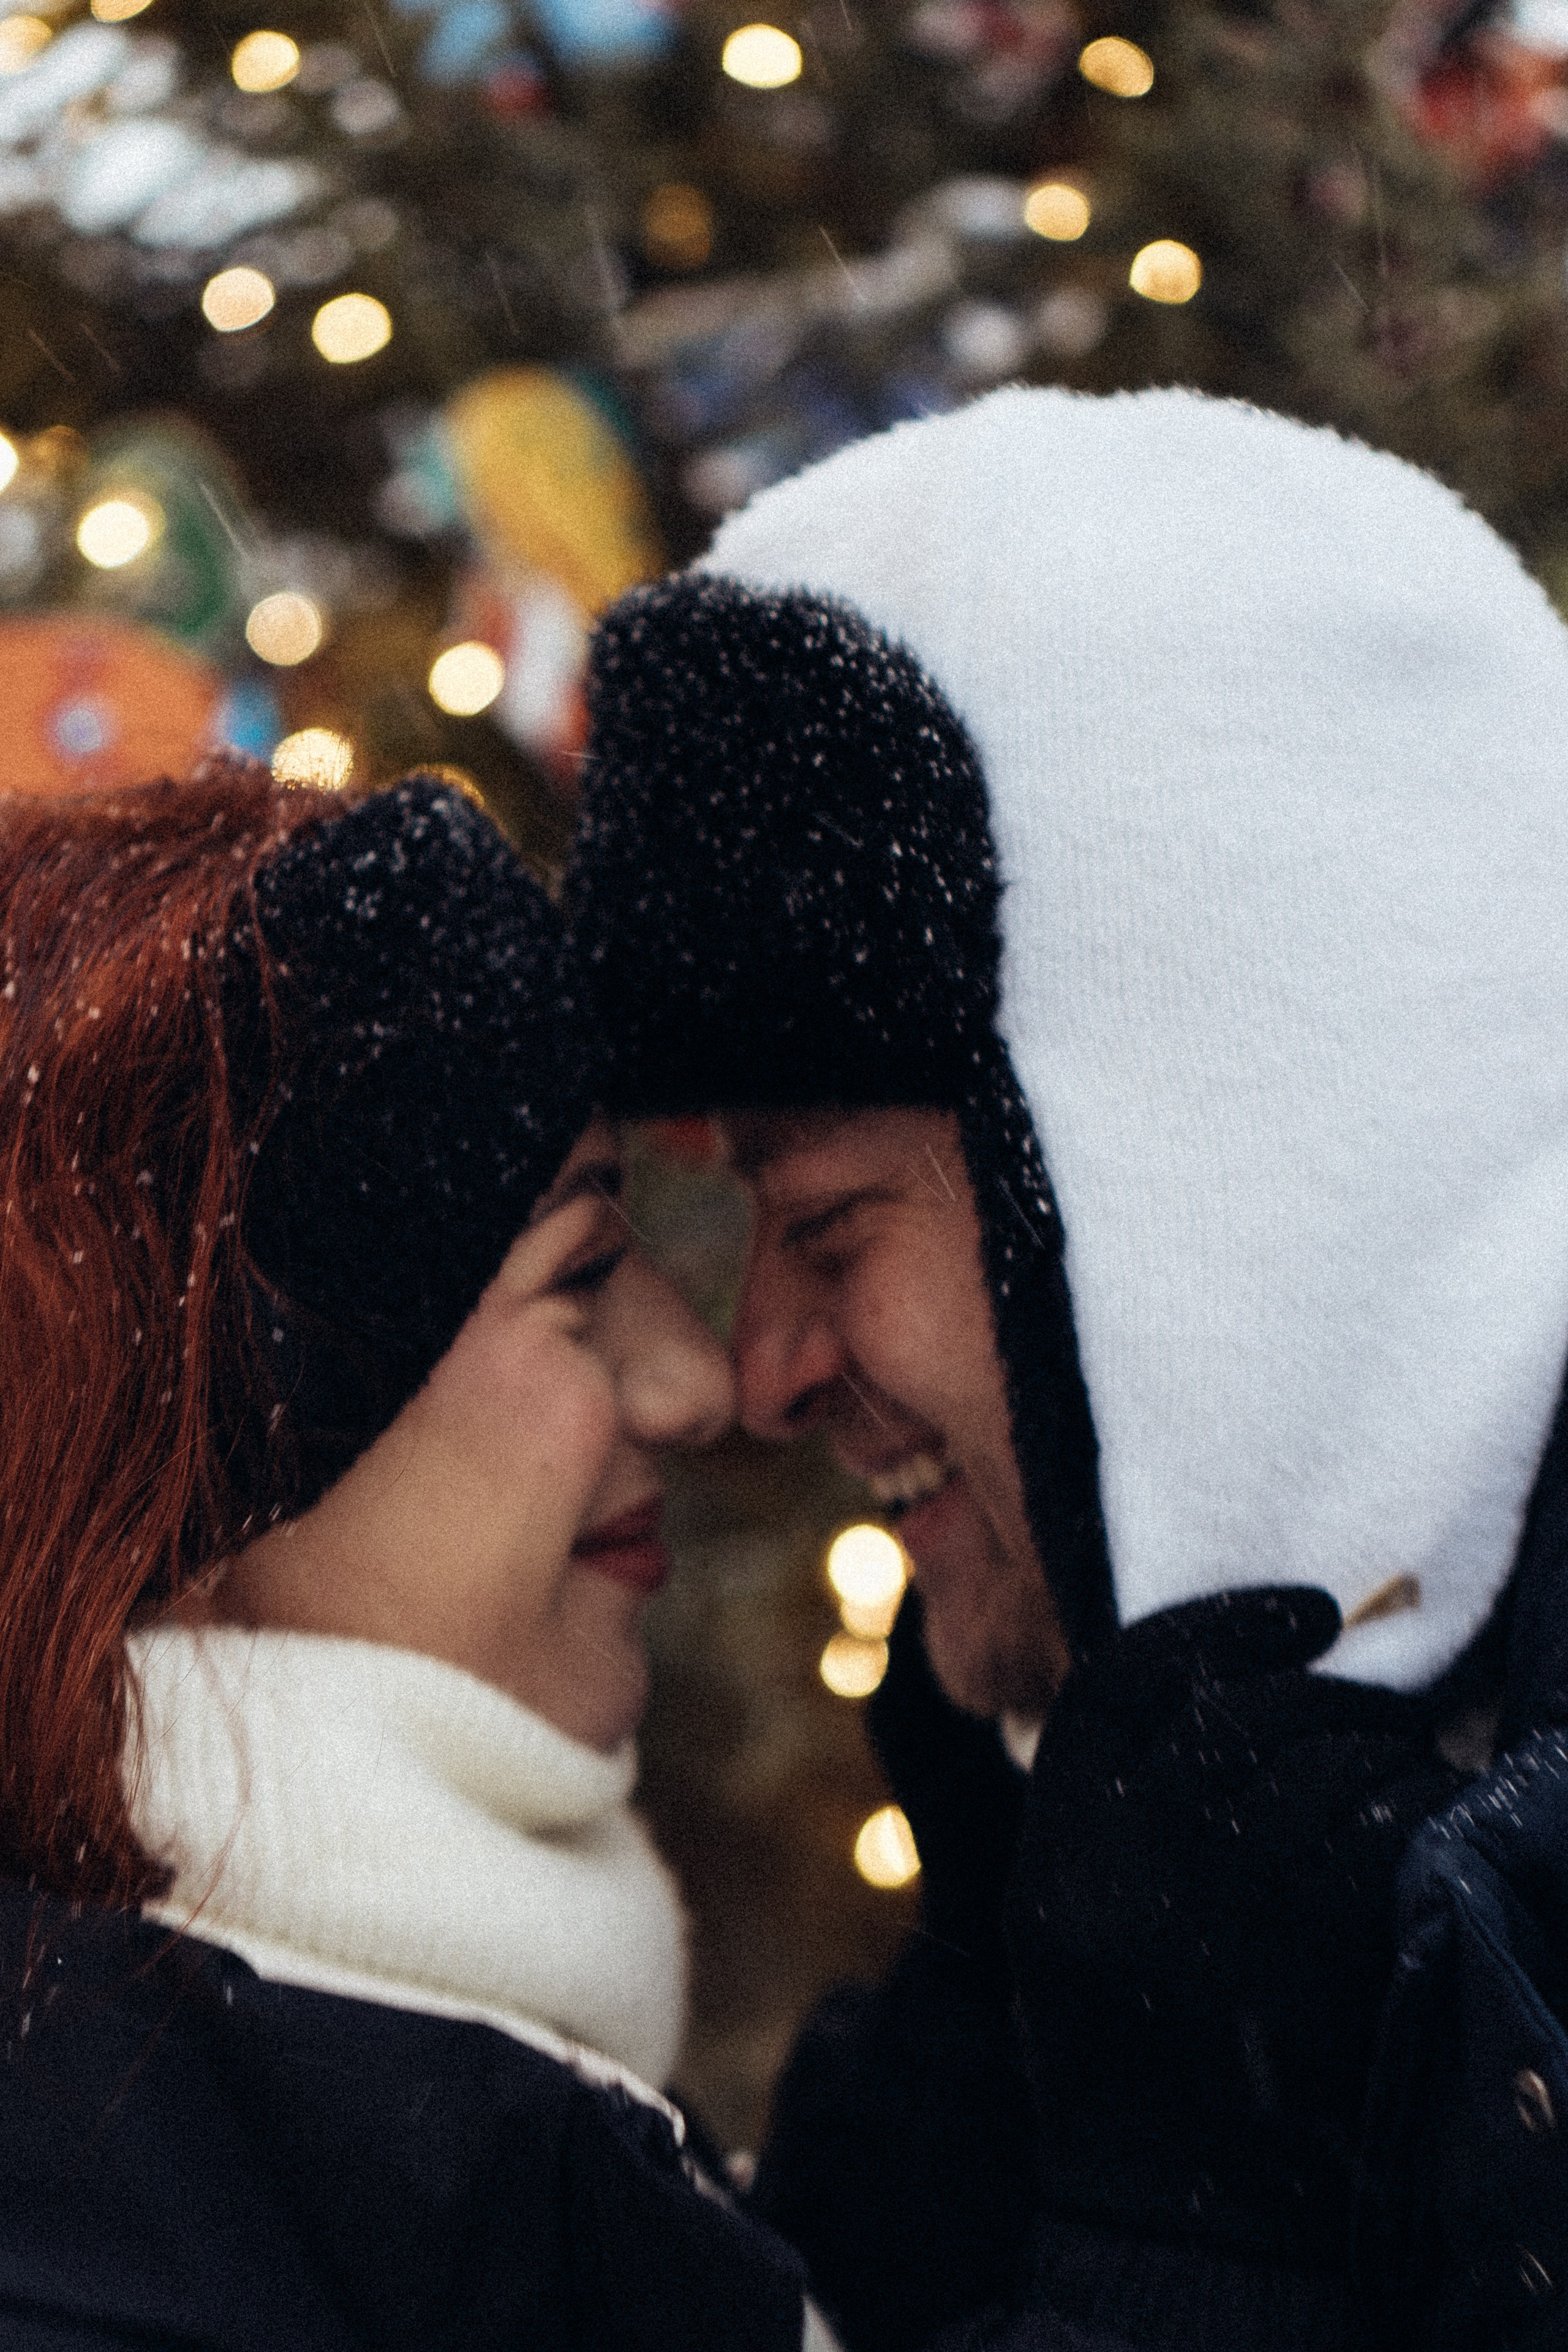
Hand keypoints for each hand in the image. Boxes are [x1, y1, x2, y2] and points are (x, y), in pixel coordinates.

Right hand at [1004, 1587, 1461, 2256]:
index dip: (1219, 1623)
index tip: (1308, 1610)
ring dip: (1377, 1748)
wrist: (1172, 2220)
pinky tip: (1420, 1818)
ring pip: (1316, 1766)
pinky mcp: (1304, 1969)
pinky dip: (1412, 1811)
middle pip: (1234, 1716)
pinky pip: (1377, 1839)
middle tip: (1370, 1701)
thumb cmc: (1132, 2048)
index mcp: (1057, 1852)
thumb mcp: (1080, 1914)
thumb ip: (1126, 1802)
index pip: (1126, 1682)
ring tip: (1398, 1760)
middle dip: (1319, 1692)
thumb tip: (1235, 1683)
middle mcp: (1119, 1875)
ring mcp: (1211, 1923)